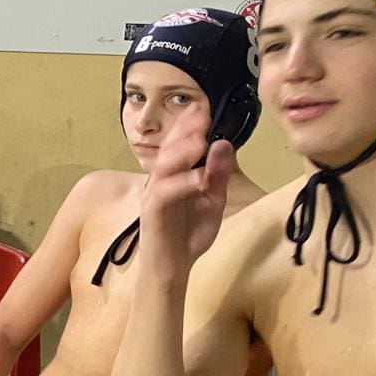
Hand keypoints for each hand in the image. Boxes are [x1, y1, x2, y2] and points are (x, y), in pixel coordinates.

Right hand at [138, 106, 236, 279]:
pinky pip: (165, 194)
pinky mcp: (153, 213)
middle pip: (169, 149)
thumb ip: (218, 175)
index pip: (179, 144)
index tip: (203, 108)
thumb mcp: (212, 200)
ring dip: (182, 152)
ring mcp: (155, 196)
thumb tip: (223, 145)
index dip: (189, 125)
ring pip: (164, 167)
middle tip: (200, 114)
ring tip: (200, 139)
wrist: (172, 267)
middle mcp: (161, 181)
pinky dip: (182, 184)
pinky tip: (198, 178)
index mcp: (174, 175)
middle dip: (184, 131)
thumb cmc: (187, 234)